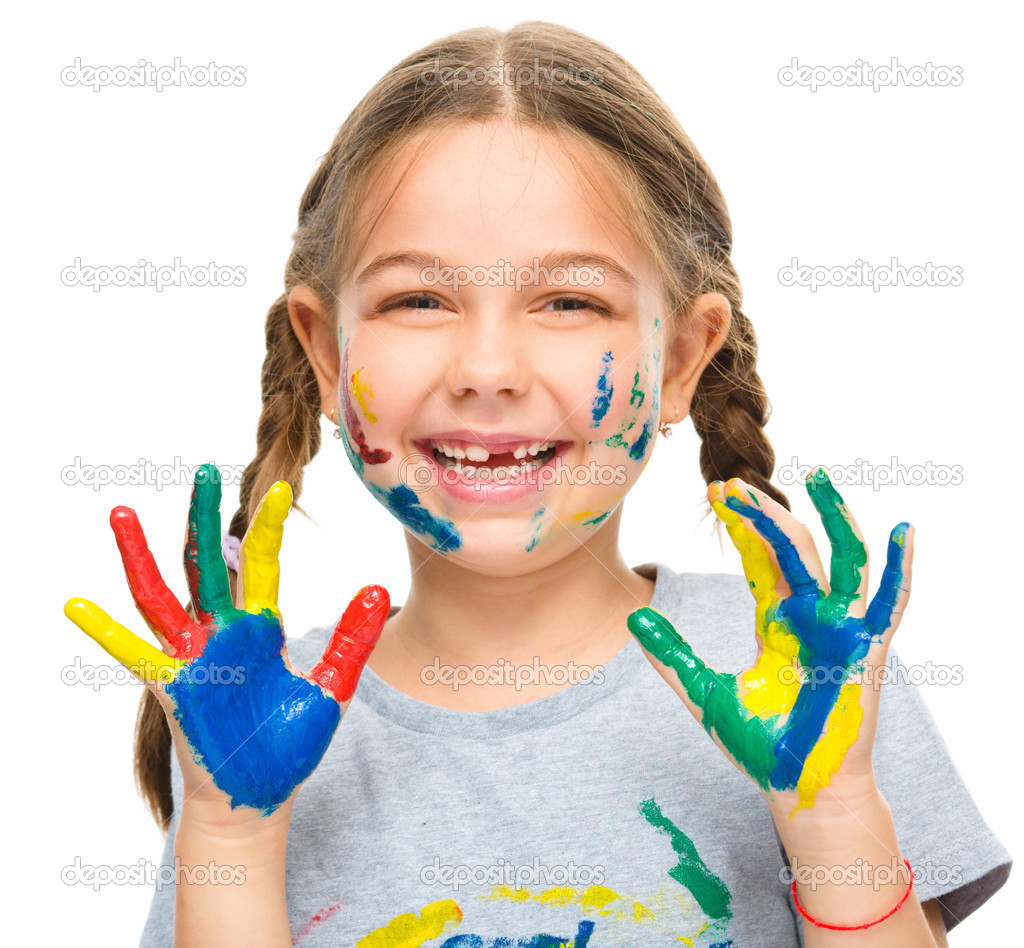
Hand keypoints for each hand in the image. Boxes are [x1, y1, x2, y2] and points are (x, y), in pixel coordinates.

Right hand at [64, 463, 388, 817]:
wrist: (262, 795)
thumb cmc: (290, 743)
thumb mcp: (332, 686)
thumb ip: (352, 638)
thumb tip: (379, 588)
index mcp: (260, 626)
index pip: (261, 563)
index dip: (267, 526)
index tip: (279, 488)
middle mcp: (222, 632)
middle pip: (207, 562)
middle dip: (204, 517)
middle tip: (203, 470)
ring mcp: (193, 656)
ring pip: (162, 595)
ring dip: (140, 555)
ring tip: (121, 513)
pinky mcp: (173, 687)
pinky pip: (135, 654)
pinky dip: (106, 632)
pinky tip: (77, 606)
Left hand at [627, 470, 912, 814]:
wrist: (797, 790)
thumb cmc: (761, 745)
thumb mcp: (705, 693)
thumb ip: (673, 655)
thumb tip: (631, 620)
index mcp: (775, 620)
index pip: (759, 557)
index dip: (741, 525)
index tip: (714, 492)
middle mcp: (809, 616)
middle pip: (791, 548)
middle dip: (765, 514)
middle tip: (733, 482)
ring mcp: (840, 630)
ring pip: (842, 560)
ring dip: (833, 518)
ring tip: (818, 476)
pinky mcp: (867, 653)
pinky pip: (890, 605)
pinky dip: (900, 570)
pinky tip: (904, 533)